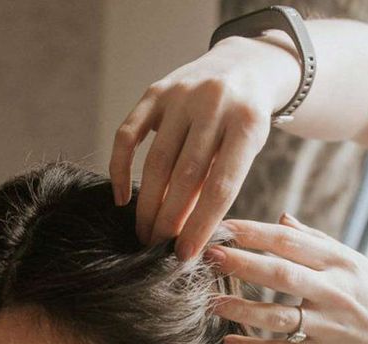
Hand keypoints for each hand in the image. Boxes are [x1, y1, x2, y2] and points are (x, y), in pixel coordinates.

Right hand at [109, 35, 299, 253]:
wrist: (243, 66)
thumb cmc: (243, 123)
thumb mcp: (244, 152)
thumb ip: (217, 185)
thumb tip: (185, 233)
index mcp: (247, 123)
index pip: (220, 186)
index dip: (200, 225)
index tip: (184, 254)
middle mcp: (214, 103)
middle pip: (185, 176)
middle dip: (169, 219)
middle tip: (158, 248)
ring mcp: (182, 95)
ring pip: (157, 160)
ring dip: (147, 204)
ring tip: (144, 233)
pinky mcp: (155, 91)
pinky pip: (128, 134)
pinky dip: (120, 168)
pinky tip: (122, 198)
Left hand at [207, 213, 367, 343]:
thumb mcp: (353, 264)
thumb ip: (315, 241)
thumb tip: (280, 219)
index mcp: (339, 262)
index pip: (289, 242)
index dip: (254, 233)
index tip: (222, 226)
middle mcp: (333, 291)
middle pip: (280, 273)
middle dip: (242, 263)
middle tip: (208, 255)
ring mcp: (327, 325)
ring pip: (277, 315)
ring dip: (241, 309)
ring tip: (211, 303)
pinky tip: (228, 342)